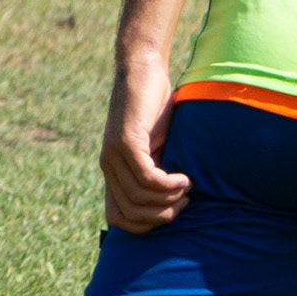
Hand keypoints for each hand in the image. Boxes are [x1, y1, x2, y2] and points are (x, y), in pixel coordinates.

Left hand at [101, 59, 191, 232]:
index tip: (171, 211)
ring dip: (170, 200)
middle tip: (185, 201)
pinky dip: (169, 184)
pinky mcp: (126, 141)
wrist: (144, 68)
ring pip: (140, 199)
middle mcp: (108, 166)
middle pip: (131, 215)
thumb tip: (175, 205)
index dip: (146, 227)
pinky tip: (185, 177)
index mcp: (114, 172)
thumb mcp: (157, 148)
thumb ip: (158, 173)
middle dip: (163, 216)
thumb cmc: (156, 107)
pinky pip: (147, 177)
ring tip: (188, 186)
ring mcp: (114, 154)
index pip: (117, 219)